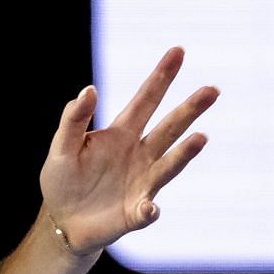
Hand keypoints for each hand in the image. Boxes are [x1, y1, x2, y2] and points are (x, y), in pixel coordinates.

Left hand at [40, 46, 218, 254]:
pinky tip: (150, 208)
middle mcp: (140, 154)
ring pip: (168, 165)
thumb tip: (89, 89)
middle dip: (189, 109)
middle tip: (212, 89)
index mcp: (121, 134)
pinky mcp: (136, 213)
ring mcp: (143, 183)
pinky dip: (149, 210)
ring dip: (184, 153)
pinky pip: (146, 211)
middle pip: (168, 127)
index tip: (177, 51)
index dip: (160, 77)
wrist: (63, 222)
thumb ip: (73, 120)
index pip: (145, 100)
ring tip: (200, 138)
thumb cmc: (63, 180)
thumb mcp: (61, 147)